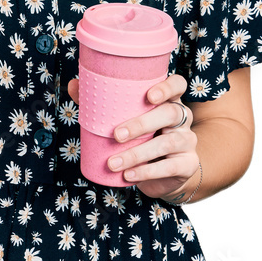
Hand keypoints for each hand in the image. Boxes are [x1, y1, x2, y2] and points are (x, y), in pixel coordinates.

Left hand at [67, 73, 199, 201]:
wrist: (164, 172)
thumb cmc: (141, 136)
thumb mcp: (125, 118)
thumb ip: (101, 100)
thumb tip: (73, 84)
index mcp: (168, 100)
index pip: (177, 85)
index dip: (167, 87)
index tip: (149, 95)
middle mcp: (182, 118)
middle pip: (171, 113)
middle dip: (142, 123)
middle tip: (116, 135)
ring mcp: (188, 141)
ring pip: (167, 143)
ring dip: (137, 154)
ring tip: (112, 163)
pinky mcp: (188, 164)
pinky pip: (169, 167)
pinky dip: (146, 172)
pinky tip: (128, 176)